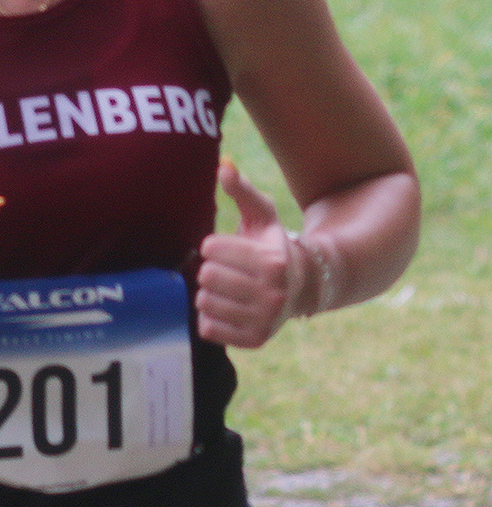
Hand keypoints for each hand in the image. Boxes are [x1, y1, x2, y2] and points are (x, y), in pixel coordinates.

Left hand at [196, 159, 296, 347]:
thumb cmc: (272, 246)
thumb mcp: (262, 216)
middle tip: (229, 270)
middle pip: (205, 275)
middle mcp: (273, 294)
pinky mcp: (254, 340)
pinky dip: (211, 317)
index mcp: (272, 261)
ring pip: (203, 301)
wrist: (303, 287)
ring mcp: (265, 320)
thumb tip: (223, 166)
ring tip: (231, 288)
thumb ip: (242, 191)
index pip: (210, 248)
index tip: (228, 248)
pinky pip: (208, 328)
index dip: (214, 245)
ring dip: (210, 293)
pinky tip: (230, 307)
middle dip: (211, 269)